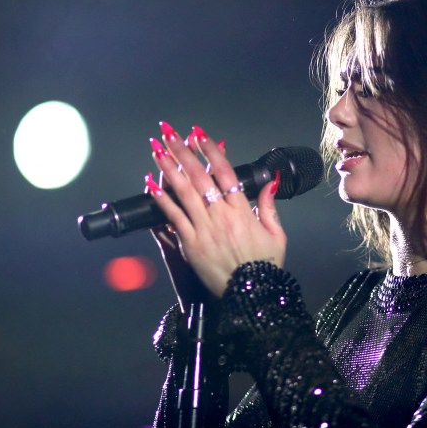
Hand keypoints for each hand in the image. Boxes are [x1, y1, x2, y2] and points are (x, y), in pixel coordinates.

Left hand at [145, 122, 285, 297]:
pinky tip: (150, 184)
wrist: (251, 295)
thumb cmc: (265, 266)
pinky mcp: (191, 244)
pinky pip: (173, 217)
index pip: (224, 172)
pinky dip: (161, 200)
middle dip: (182, 151)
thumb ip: (269, 206)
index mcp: (243, 210)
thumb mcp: (276, 234)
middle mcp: (221, 215)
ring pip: (183, 192)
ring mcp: (204, 229)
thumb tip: (271, 181)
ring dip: (168, 168)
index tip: (199, 134)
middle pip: (199, 176)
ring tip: (156, 149)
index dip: (210, 150)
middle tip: (168, 132)